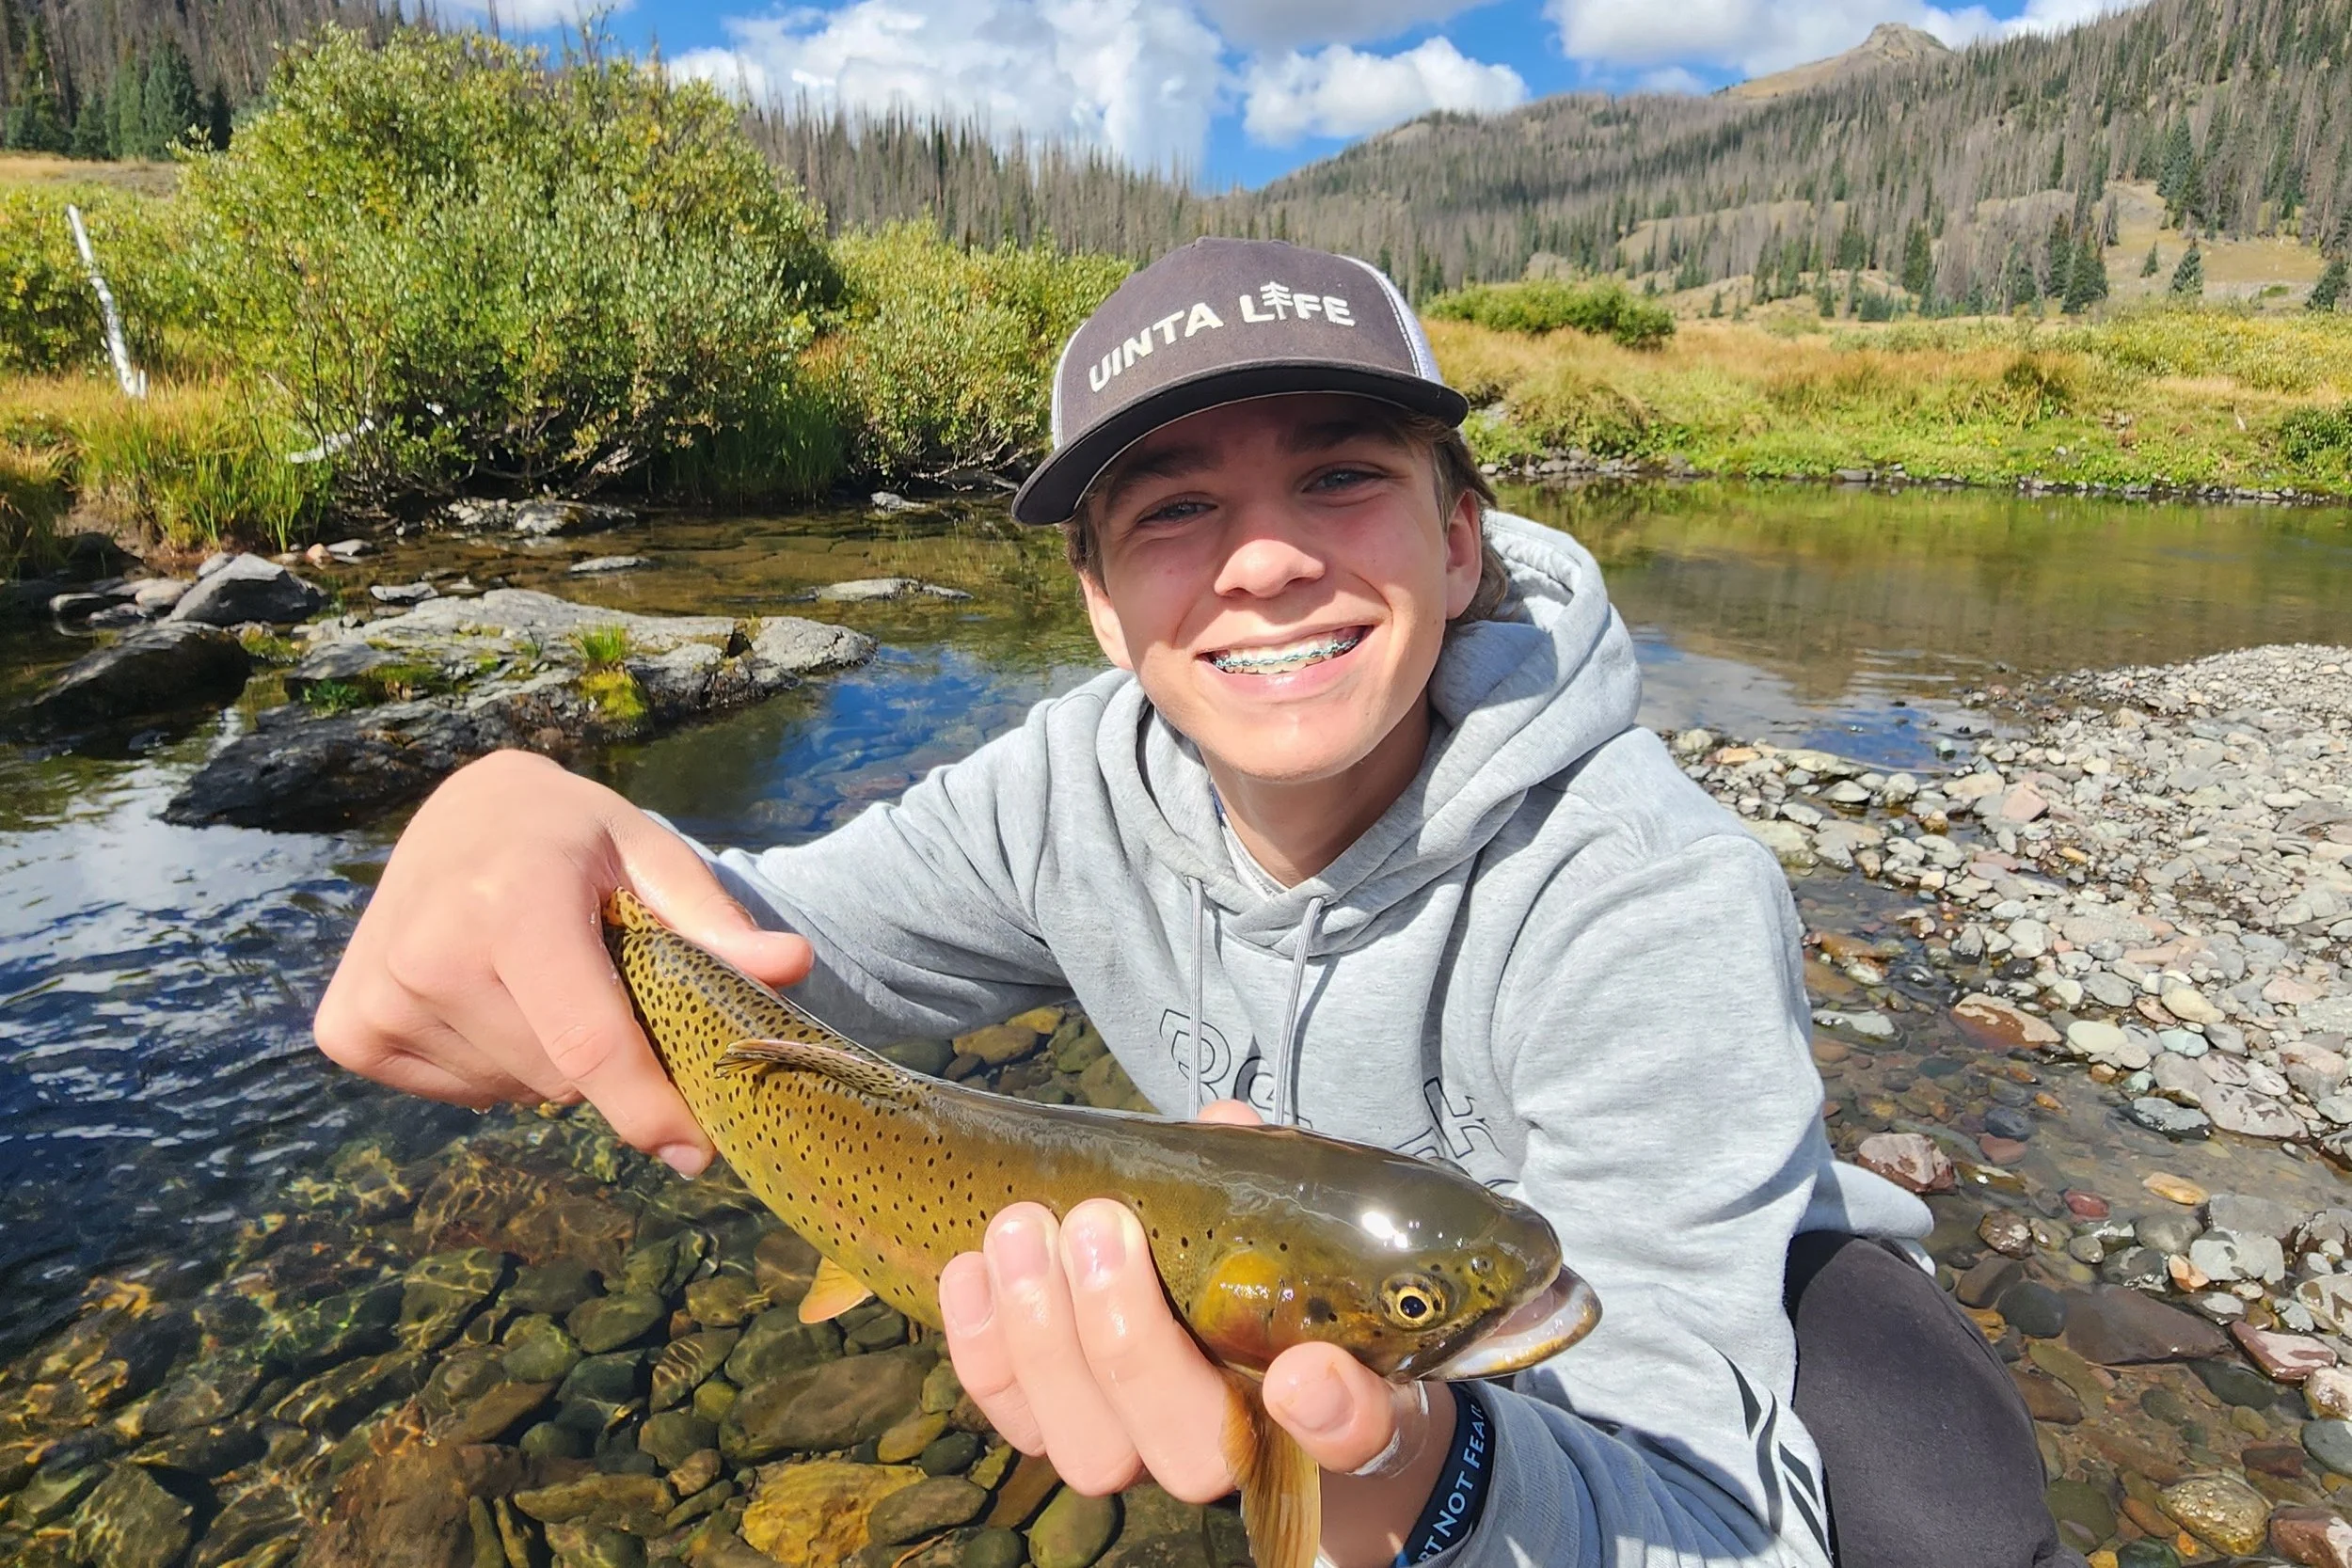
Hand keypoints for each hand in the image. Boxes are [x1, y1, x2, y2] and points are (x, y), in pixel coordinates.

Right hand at [313, 749, 812, 1173]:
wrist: (463, 813)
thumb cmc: (572, 837)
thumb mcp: (649, 855)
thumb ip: (714, 920)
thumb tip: (794, 966)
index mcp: (510, 903)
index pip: (587, 1043)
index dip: (649, 1109)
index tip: (699, 1153)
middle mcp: (430, 953)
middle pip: (561, 1076)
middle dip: (608, 1058)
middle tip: (604, 985)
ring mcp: (379, 997)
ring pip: (516, 1089)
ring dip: (550, 1058)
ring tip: (542, 977)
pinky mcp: (349, 1030)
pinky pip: (461, 1093)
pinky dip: (497, 1063)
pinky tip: (493, 996)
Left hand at [937, 1100, 1458, 1567]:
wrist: (1212, 1339)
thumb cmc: (1265, 1275)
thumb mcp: (1289, 1224)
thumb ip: (1263, 1181)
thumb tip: (1224, 1125)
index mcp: (1330, 1399)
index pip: (1360, 1437)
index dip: (1337, 1418)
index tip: (1303, 1372)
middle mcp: (1235, 1452)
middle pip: (1187, 1450)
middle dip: (1128, 1339)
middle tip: (1099, 1225)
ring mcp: (1143, 1457)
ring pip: (1090, 1450)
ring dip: (1042, 1338)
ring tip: (1020, 1230)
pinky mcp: (1065, 1442)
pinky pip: (1015, 1424)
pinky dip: (982, 1351)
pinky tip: (972, 1269)